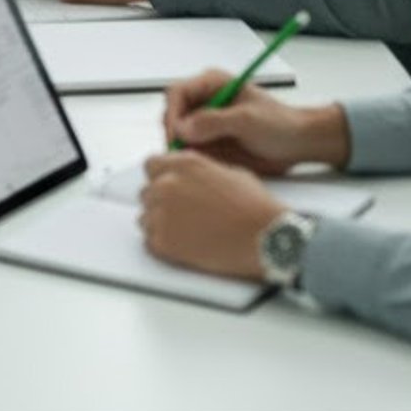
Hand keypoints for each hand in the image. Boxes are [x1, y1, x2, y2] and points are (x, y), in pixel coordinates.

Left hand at [140, 151, 285, 279]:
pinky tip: (183, 246)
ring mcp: (163, 213)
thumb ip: (200, 170)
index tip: (168, 187)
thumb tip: (190, 174)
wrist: (266, 239)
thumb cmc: (255, 208)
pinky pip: (149, 241)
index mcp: (183, 164)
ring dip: (160, 224)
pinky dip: (163, 245)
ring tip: (186, 233)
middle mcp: (167, 184)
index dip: (161, 177)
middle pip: (146, 192)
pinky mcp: (164, 241)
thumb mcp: (228, 172)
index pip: (151, 165)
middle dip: (161, 202)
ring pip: (145, 217)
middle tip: (182, 215)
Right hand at [163, 72, 349, 174]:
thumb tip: (184, 127)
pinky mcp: (211, 141)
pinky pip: (192, 149)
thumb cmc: (279, 125)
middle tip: (182, 153)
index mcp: (211, 84)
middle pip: (173, 113)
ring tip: (197, 161)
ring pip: (179, 134)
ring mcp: (207, 122)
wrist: (299, 144)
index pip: (177, 93)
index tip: (176, 135)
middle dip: (174, 133)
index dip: (172, 113)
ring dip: (183, 148)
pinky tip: (205, 166)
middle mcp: (205, 101)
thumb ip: (214, 121)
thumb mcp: (247, 120)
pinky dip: (193, 158)